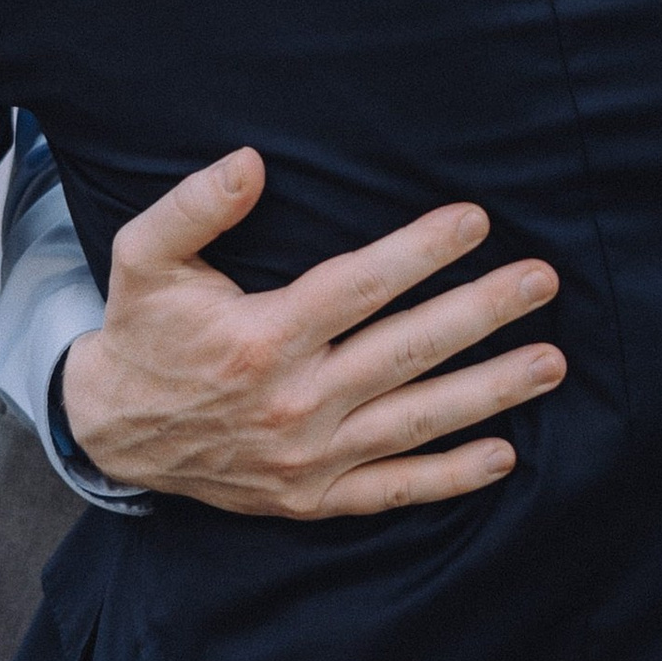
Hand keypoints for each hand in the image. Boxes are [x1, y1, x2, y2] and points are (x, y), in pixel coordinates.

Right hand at [61, 151, 565, 519]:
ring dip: (490, 391)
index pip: (359, 287)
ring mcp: (307, 457)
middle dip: (481, 312)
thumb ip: (194, 207)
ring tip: (550, 361)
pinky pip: (393, 490)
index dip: (421, 251)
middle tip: (541, 282)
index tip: (476, 221)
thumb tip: (250, 162)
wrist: (110, 432)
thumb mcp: (144, 258)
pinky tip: (504, 454)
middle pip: (406, 351)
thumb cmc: (142, 332)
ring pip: (415, 421)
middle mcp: (292, 401)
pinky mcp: (311, 498)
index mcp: (261, 337)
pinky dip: (450, 477)